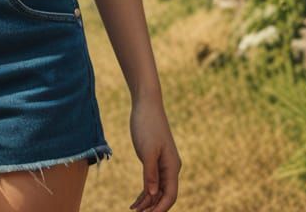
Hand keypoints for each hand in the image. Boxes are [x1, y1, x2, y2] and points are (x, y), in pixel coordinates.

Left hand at [128, 95, 180, 210]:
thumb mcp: (147, 150)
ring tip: (133, 210)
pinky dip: (144, 192)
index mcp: (172, 166)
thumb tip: (152, 194)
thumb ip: (150, 173)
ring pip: (157, 189)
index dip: (160, 208)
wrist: (146, 104)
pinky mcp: (154, 159)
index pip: (170, 195)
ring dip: (147, 201)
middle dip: (152, 207)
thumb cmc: (147, 124)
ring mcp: (162, 163)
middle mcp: (170, 167)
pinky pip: (151, 180)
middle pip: (164, 195)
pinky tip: (136, 201)